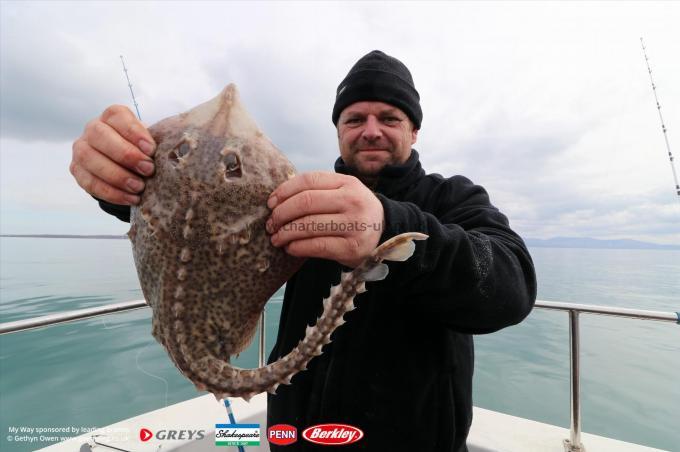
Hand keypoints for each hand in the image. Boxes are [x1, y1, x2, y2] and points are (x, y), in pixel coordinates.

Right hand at [70, 105, 156, 204]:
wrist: (127, 167)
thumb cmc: (143, 151)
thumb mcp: (151, 142)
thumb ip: (157, 142)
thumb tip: (171, 152)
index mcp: (112, 116)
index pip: (117, 116)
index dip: (133, 132)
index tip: (151, 149)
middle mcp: (93, 129)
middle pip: (100, 135)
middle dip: (126, 154)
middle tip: (148, 170)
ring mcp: (81, 149)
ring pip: (90, 159)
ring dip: (117, 175)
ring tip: (139, 187)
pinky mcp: (78, 171)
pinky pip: (89, 182)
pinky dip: (111, 192)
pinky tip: (130, 198)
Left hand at [266, 172, 383, 267]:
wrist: (385, 233)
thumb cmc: (354, 211)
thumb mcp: (343, 192)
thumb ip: (318, 190)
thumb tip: (277, 198)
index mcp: (347, 183)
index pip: (309, 180)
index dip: (284, 191)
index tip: (271, 203)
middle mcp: (352, 201)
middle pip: (305, 202)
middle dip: (281, 214)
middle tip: (271, 223)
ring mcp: (354, 225)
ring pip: (308, 225)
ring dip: (285, 233)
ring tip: (276, 238)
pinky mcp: (352, 248)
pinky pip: (316, 246)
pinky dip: (297, 247)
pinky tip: (290, 248)